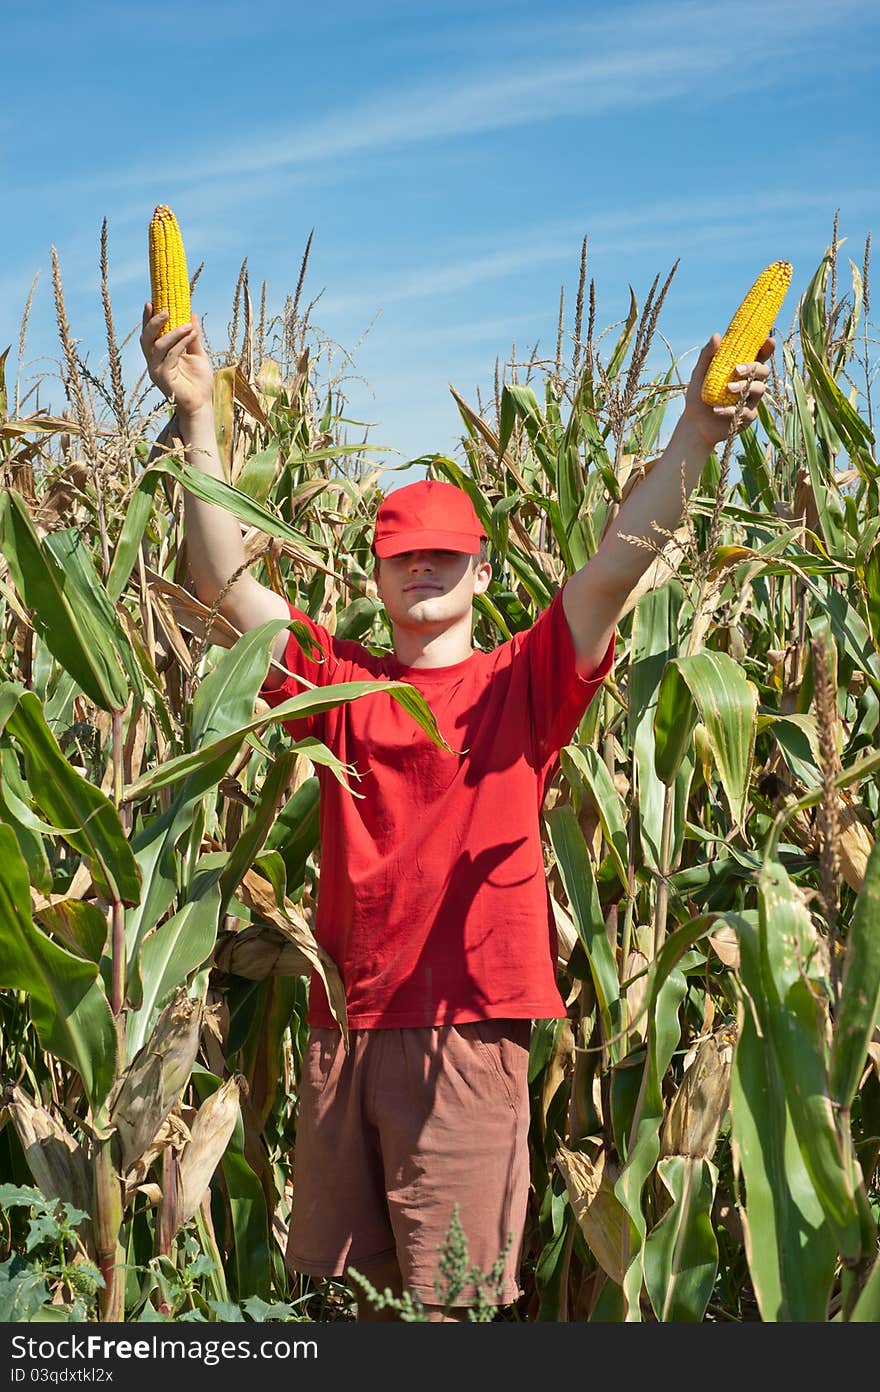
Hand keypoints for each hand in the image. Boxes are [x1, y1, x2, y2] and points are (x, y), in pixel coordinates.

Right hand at [139, 304, 213, 418]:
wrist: (202, 404)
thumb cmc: (199, 381)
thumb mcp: (197, 354)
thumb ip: (192, 336)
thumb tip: (191, 313)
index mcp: (158, 356)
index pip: (149, 335)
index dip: (148, 319)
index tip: (151, 302)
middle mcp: (154, 363)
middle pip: (146, 339)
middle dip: (153, 323)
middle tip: (166, 310)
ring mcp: (157, 371)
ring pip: (157, 346)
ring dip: (173, 332)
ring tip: (187, 325)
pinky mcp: (163, 378)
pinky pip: (170, 356)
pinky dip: (180, 343)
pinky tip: (191, 334)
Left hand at [683, 332, 773, 449]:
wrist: (694, 424)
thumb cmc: (698, 396)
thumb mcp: (699, 374)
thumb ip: (708, 355)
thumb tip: (717, 335)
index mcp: (742, 371)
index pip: (759, 357)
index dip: (767, 348)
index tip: (769, 340)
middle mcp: (751, 383)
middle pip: (764, 371)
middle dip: (753, 368)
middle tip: (737, 370)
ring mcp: (751, 400)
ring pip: (759, 389)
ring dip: (744, 387)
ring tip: (727, 389)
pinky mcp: (747, 417)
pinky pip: (747, 411)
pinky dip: (731, 409)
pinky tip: (716, 409)